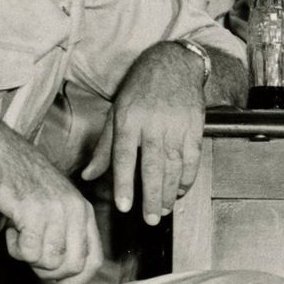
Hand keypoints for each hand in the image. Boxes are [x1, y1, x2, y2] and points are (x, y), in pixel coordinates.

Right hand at [0, 126, 102, 283]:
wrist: (1, 151)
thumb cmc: (24, 184)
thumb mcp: (55, 208)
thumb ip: (65, 237)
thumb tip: (61, 281)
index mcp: (84, 211)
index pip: (93, 260)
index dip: (76, 282)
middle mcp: (75, 210)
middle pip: (72, 266)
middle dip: (48, 272)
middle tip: (31, 256)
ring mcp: (55, 210)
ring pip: (49, 261)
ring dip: (29, 257)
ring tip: (20, 235)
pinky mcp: (33, 211)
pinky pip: (28, 252)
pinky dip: (16, 248)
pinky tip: (13, 229)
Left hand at [81, 40, 206, 222]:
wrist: (174, 65)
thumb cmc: (141, 89)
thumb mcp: (116, 112)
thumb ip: (105, 148)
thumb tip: (88, 175)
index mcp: (129, 119)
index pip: (124, 157)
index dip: (124, 184)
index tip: (124, 206)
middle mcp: (152, 124)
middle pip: (152, 167)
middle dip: (151, 196)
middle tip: (149, 219)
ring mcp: (176, 126)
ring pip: (173, 166)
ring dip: (169, 192)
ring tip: (163, 210)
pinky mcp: (195, 128)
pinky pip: (192, 160)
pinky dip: (187, 179)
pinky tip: (180, 191)